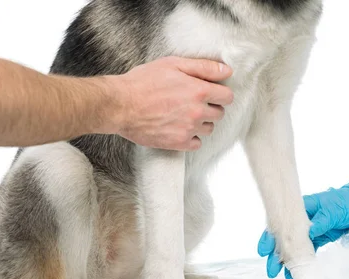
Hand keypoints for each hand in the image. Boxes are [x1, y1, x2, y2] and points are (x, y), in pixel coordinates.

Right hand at [109, 56, 233, 150]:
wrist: (120, 105)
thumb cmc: (143, 82)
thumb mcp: (173, 64)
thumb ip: (203, 67)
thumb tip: (227, 72)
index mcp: (199, 91)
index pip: (227, 97)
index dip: (220, 93)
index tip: (211, 93)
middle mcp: (197, 111)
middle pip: (219, 113)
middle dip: (211, 107)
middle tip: (193, 102)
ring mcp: (188, 129)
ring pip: (209, 129)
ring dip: (201, 122)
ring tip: (184, 115)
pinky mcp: (178, 143)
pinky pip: (197, 143)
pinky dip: (192, 137)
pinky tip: (180, 128)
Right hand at [257, 176, 348, 278]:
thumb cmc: (348, 201)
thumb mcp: (335, 210)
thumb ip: (322, 221)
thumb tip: (311, 232)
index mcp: (302, 208)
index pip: (279, 222)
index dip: (269, 236)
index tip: (263, 251)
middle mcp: (302, 219)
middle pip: (283, 237)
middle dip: (275, 255)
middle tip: (271, 271)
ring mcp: (309, 229)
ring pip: (293, 246)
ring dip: (286, 261)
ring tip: (282, 276)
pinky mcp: (318, 238)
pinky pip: (306, 251)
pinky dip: (301, 262)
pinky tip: (296, 273)